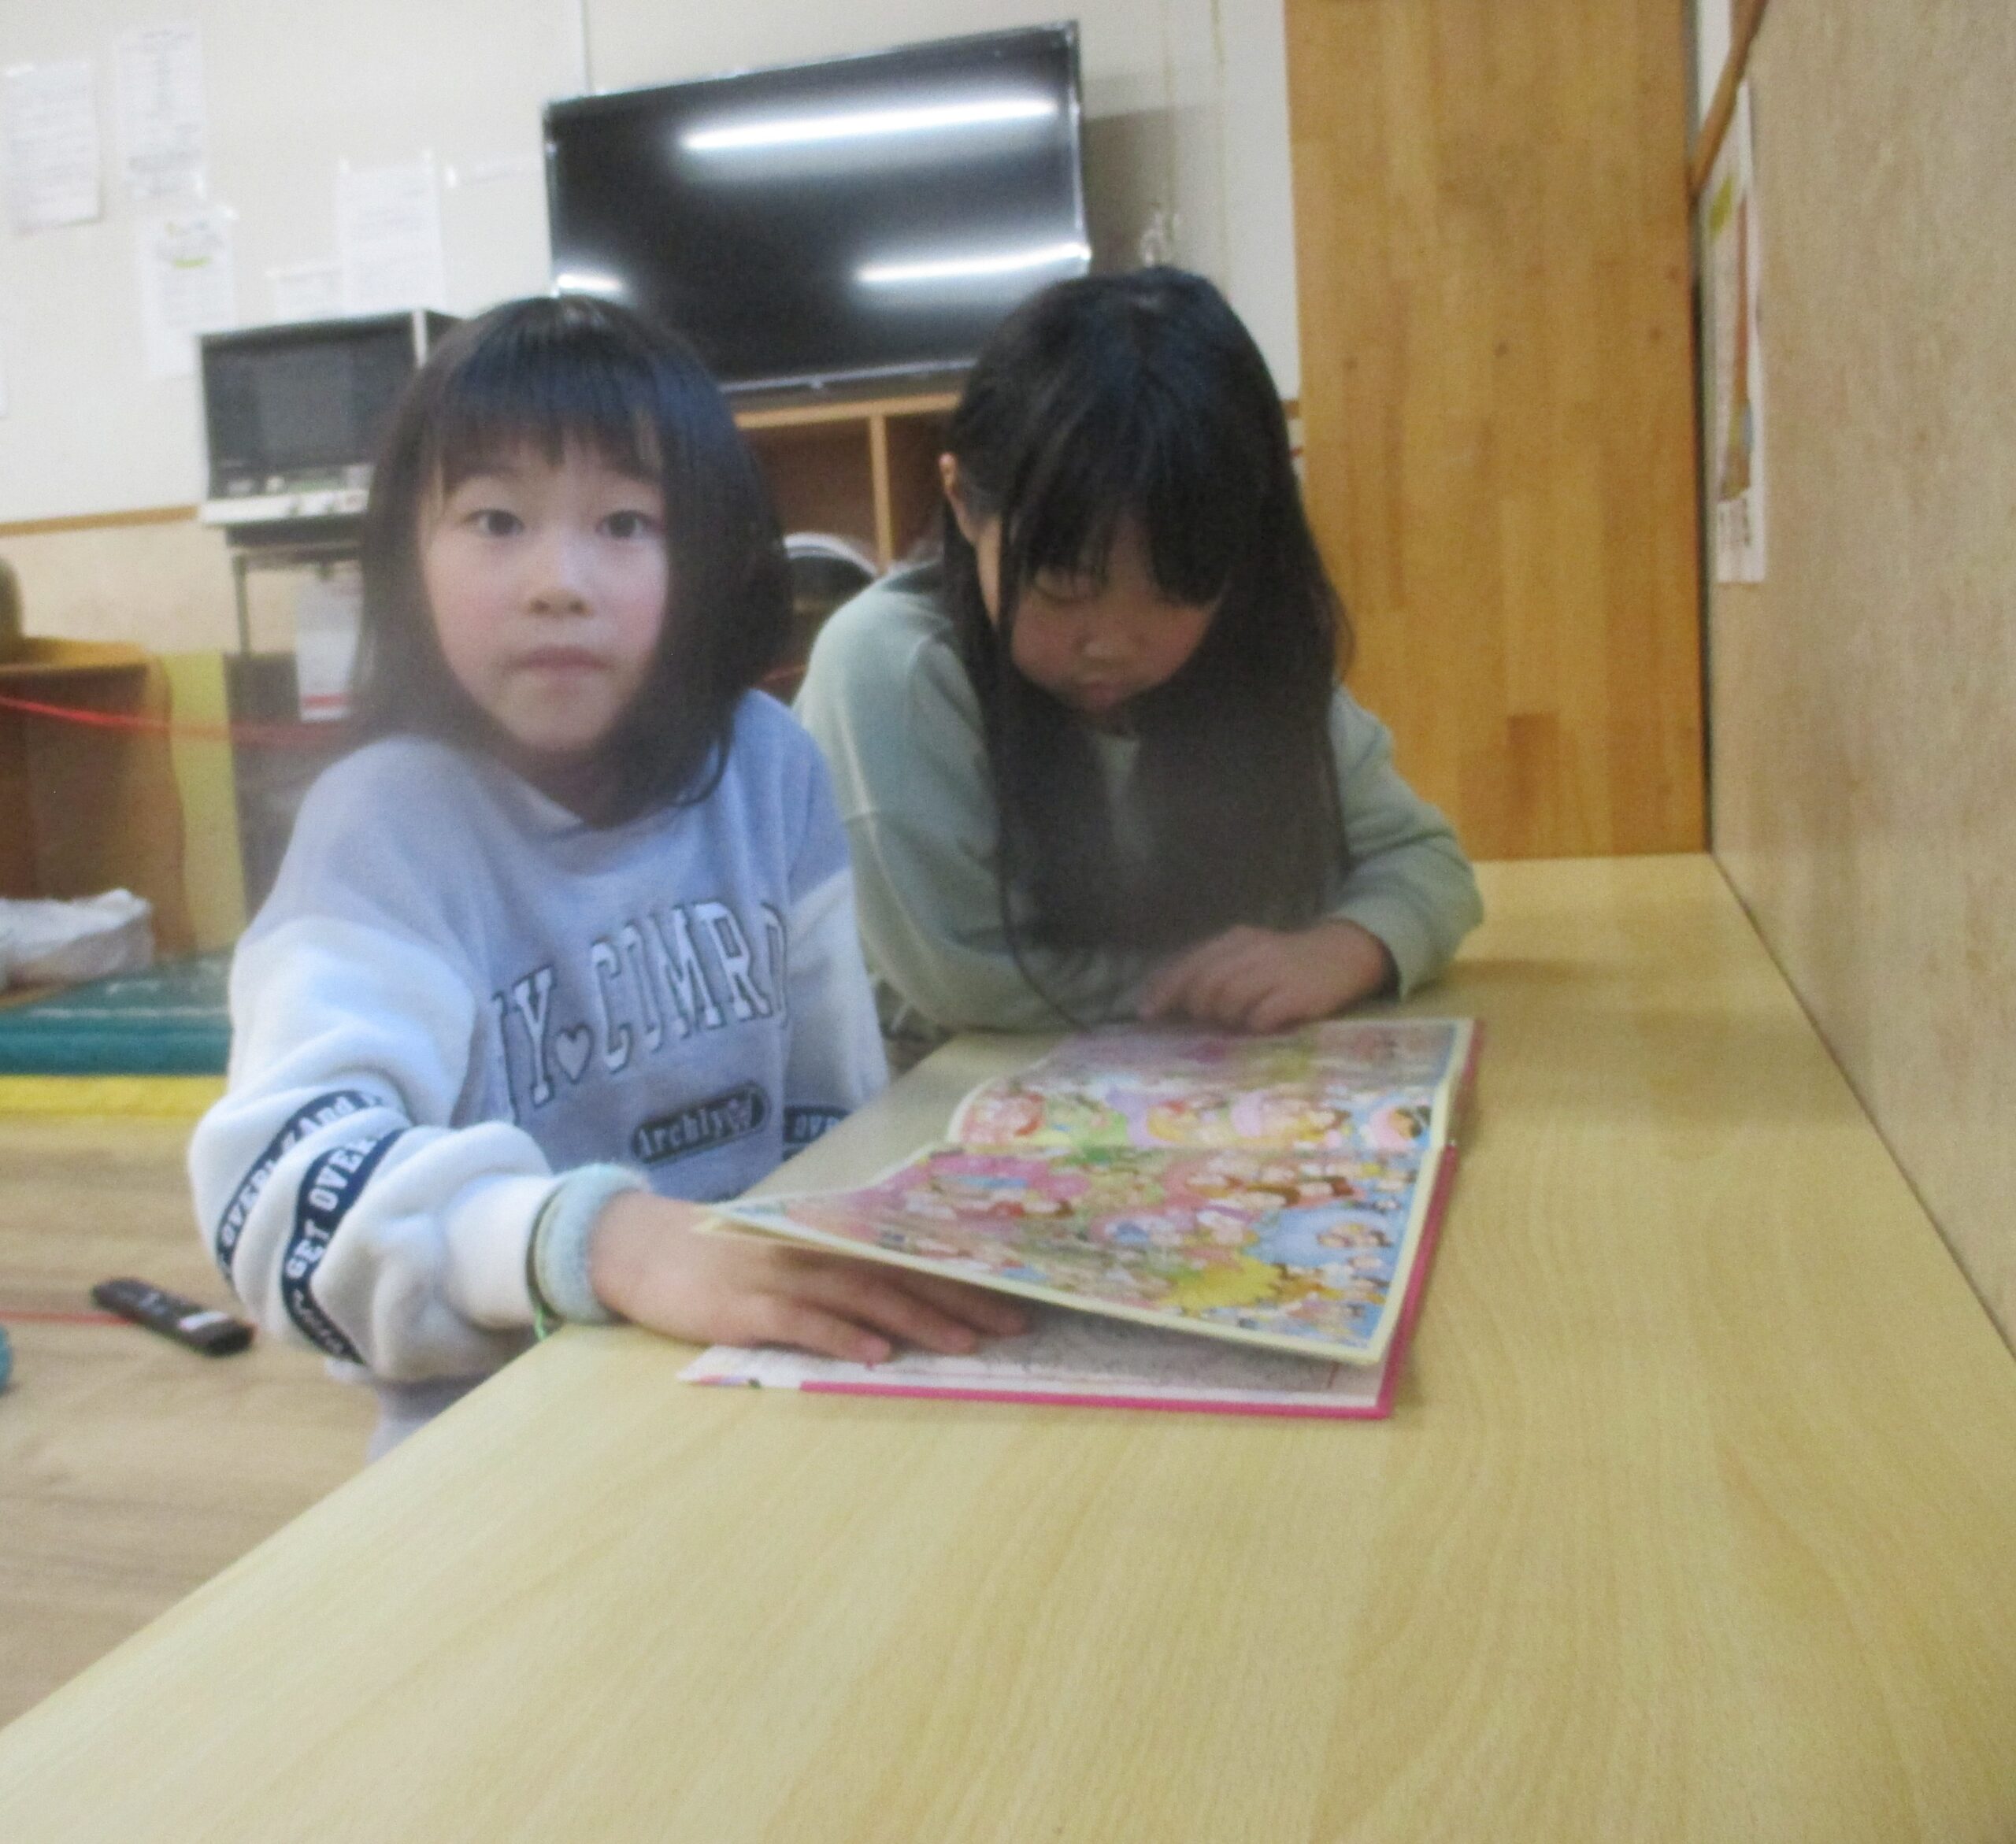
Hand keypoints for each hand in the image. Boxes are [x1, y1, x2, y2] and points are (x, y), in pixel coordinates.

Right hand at [586, 1192, 1026, 1363]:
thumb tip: (904, 1301)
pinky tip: (878, 1356)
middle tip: (1016, 1324)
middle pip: (900, 1276)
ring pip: (864, 1298)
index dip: (962, 1276)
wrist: (638, 1249)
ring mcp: (780, 1278)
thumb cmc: (720, 1261)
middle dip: (961, 1300)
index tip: (1015, 1295)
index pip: (907, 1258)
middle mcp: (814, 1252)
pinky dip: (843, 1338)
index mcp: (828, 1242)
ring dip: (918, 1320)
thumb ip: (838, 1273)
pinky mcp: (745, 1309)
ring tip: (967, 1342)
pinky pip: (803, 1323)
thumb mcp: (787, 1257)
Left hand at [1137, 920, 1394, 1032]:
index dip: (1163, 990)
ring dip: (1224, 1017)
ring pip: (1228, 1000)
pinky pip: (1260, 1017)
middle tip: (1203, 1019)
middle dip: (1195, 1006)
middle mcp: (1253, 952)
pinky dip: (1252, 1024)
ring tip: (1236, 1020)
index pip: (1189, 964)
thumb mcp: (1248, 955)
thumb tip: (1171, 999)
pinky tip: (1259, 1025)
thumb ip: (1213, 970)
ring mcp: (1276, 973)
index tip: (1146, 1013)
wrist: (1344, 954)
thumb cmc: (1287, 962)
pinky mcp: (1298, 995)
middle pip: (1205, 983)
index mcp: (1235, 940)